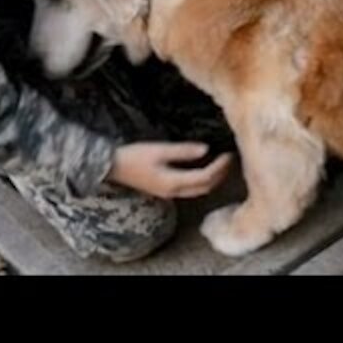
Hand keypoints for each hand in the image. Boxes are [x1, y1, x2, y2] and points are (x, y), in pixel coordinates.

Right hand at [107, 142, 232, 199]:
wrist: (112, 167)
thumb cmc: (134, 156)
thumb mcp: (159, 150)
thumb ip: (183, 151)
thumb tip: (206, 150)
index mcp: (173, 182)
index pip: (205, 178)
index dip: (220, 167)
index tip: (229, 154)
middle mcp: (174, 192)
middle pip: (205, 188)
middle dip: (221, 175)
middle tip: (230, 159)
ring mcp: (169, 193)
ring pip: (199, 190)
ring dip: (213, 179)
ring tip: (222, 164)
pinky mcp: (165, 189)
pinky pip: (190, 188)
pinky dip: (202, 180)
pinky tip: (205, 168)